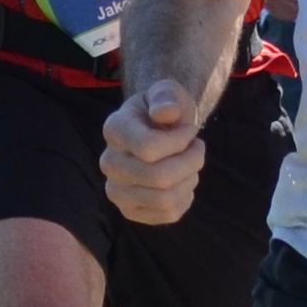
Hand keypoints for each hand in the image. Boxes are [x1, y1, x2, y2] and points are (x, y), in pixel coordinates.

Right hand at [100, 76, 206, 225]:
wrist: (157, 131)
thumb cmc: (163, 110)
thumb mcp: (167, 92)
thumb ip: (167, 96)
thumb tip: (166, 112)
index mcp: (114, 130)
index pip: (149, 148)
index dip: (181, 140)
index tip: (190, 130)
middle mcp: (109, 163)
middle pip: (160, 177)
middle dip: (192, 161)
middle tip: (197, 148)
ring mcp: (117, 191)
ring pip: (166, 199)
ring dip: (190, 179)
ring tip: (190, 164)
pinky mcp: (131, 211)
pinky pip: (169, 214)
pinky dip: (186, 197)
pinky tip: (182, 181)